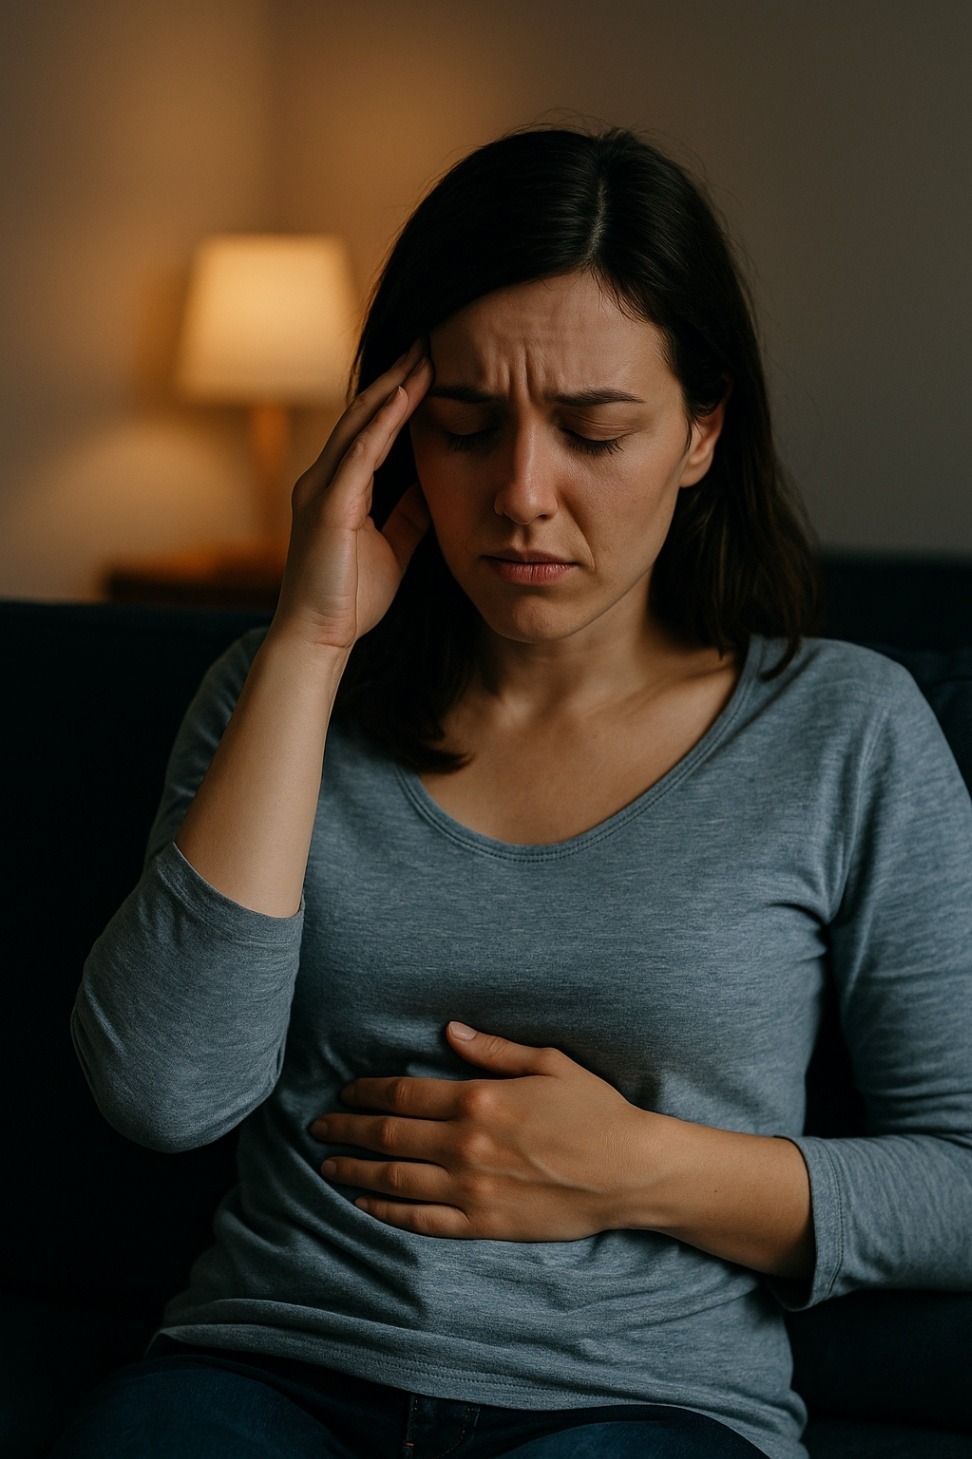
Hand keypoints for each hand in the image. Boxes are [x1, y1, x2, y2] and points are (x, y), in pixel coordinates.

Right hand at [271, 338, 434, 652]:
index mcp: (337, 488)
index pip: (370, 429)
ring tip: (424, 355)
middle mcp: (322, 479)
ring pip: (359, 423)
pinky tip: (406, 396)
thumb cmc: (349, 600)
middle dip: (397, 376)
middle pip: (362, 413)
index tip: (430, 367)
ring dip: (393, 387)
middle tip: (429, 341)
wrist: (317, 637)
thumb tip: (433, 488)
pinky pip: (359, 453)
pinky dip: (383, 422)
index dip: (399, 396)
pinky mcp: (327, 505)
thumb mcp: (393, 548)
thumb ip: (408, 516)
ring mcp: (320, 488)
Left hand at [308, 1023, 651, 1239]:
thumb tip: (449, 1030)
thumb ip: (493, 1049)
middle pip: (388, 1138)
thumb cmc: (596, 1111)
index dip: (367, 1093)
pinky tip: (366, 1205)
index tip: (346, 1092)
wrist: (631, 1171)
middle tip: (319, 1128)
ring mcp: (473, 1190)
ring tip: (329, 1166)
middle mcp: (467, 1145)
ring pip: (395, 1181)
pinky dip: (388, 1212)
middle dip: (347, 1131)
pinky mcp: (485, 1224)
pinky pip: (423, 1221)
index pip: (403, 1095)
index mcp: (479, 1099)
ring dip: (355, 1172)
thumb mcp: (549, 1063)